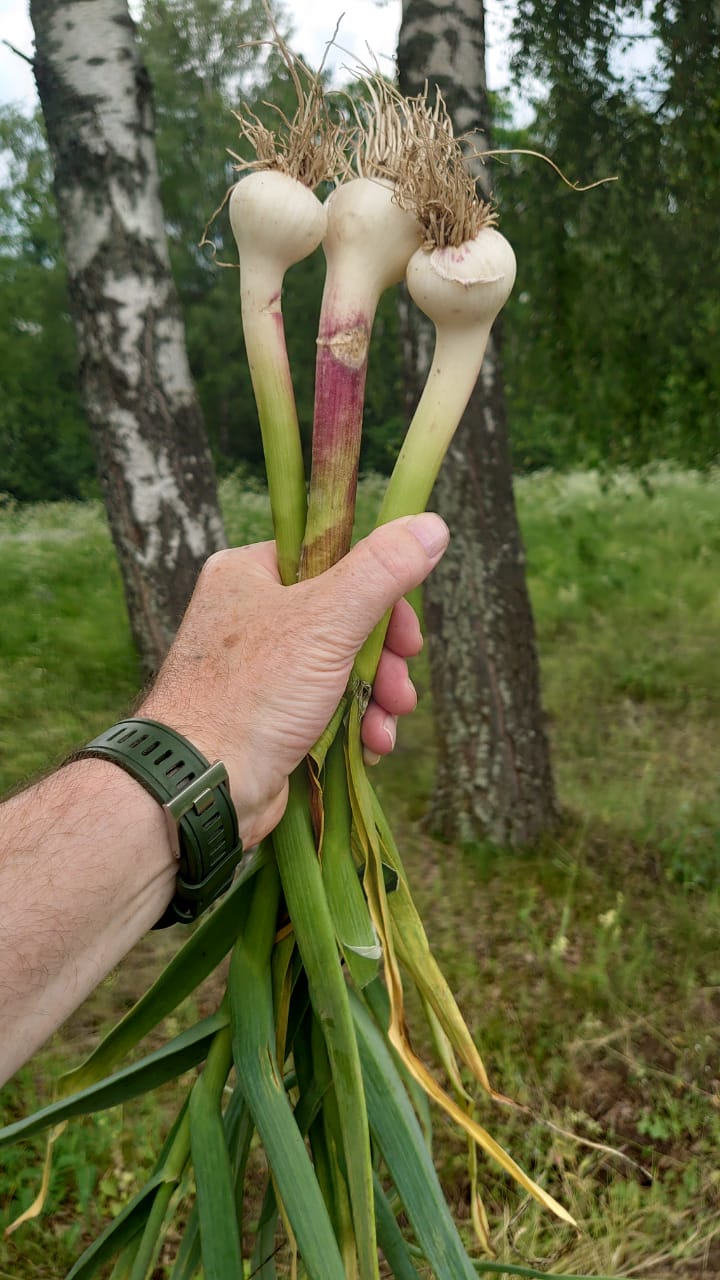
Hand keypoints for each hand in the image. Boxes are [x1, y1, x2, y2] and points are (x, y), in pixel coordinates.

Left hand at [140, 513, 448, 846]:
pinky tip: (371, 744)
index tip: (407, 635)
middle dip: (384, 659)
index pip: (332, 560)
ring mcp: (259, 668)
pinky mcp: (269, 714)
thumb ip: (382, 571)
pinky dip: (356, 722)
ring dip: (377, 695)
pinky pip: (327, 704)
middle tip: (401, 687)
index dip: (380, 595)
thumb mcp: (326, 621)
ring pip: (342, 666)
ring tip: (388, 723)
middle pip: (346, 618)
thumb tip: (432, 526)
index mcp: (249, 573)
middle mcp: (250, 614)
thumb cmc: (252, 694)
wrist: (202, 786)